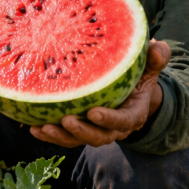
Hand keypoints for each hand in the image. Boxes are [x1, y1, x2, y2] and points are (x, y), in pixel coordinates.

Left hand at [30, 39, 171, 147]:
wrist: (130, 94)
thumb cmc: (137, 77)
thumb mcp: (150, 66)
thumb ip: (157, 58)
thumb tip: (157, 47)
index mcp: (133, 114)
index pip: (124, 121)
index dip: (109, 120)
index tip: (94, 112)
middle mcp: (114, 128)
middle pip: (99, 137)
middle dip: (82, 131)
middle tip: (66, 120)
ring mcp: (95, 131)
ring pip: (78, 140)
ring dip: (60, 137)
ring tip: (42, 127)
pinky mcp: (79, 130)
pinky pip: (64, 137)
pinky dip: (48, 134)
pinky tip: (31, 127)